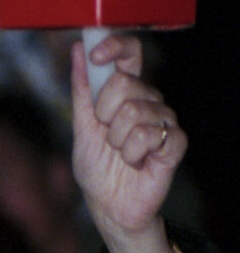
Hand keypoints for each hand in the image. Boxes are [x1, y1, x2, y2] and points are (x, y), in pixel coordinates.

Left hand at [70, 35, 187, 252]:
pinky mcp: (174, 143)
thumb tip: (77, 49)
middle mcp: (148, 101)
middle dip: (104, 114)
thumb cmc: (97, 168)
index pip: (131, 52)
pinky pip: (153, 135)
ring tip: (121, 154)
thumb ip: (82, 89)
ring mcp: (163, 121)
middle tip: (106, 136)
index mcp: (125, 92)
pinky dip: (135, 153)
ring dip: (118, 140)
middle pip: (125, 84)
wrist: (109, 206)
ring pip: (136, 111)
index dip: (115, 46)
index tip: (97, 55)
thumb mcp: (81, 126)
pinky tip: (136, 162)